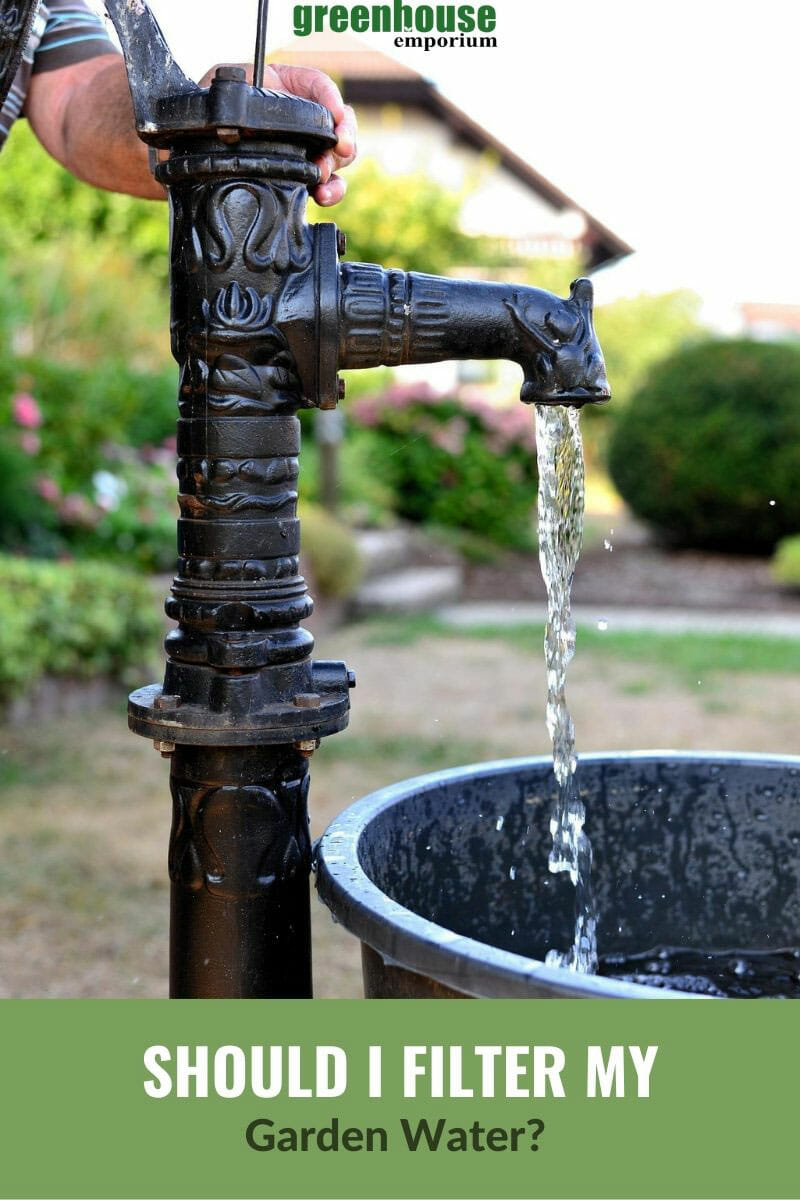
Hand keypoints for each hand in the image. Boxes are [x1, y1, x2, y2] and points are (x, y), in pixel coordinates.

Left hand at [199, 63, 356, 205]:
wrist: (184, 159)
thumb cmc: (198, 117)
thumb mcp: (216, 88)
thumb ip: (243, 87)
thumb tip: (265, 93)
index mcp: (284, 87)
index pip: (319, 86)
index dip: (332, 99)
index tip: (336, 116)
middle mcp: (298, 119)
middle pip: (338, 124)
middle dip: (342, 140)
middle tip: (335, 153)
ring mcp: (301, 150)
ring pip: (338, 156)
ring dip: (337, 168)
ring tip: (323, 179)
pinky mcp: (299, 179)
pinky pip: (328, 183)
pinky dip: (332, 190)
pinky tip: (322, 196)